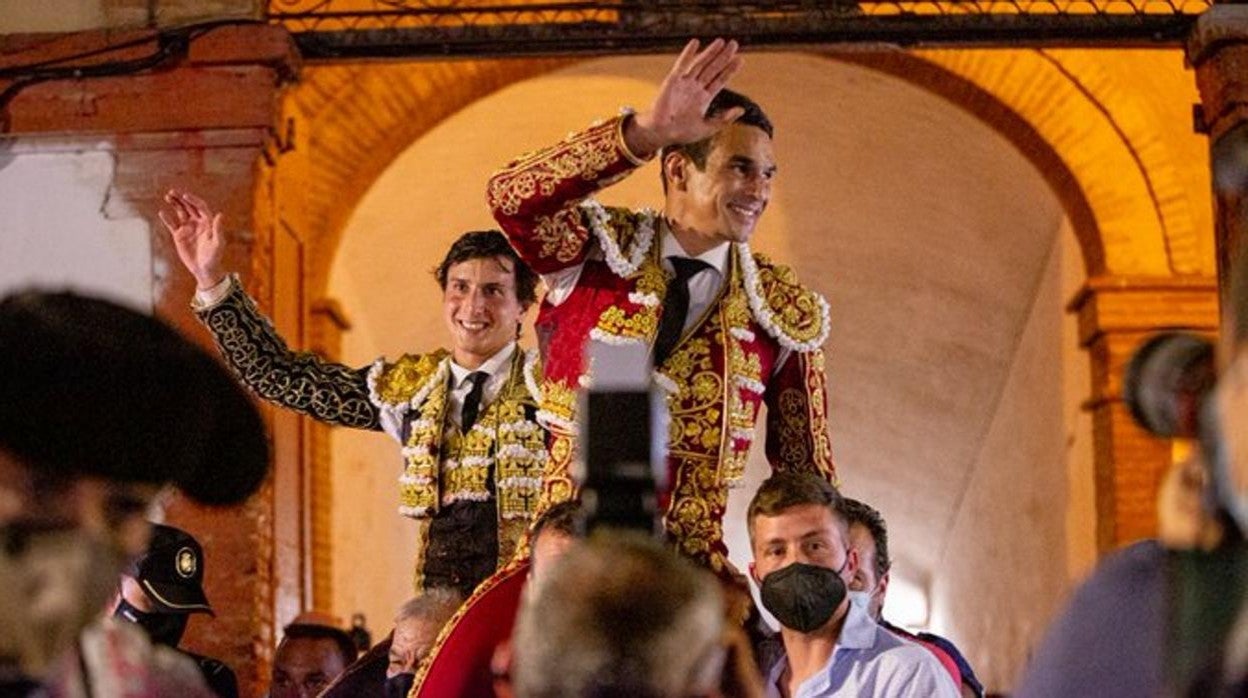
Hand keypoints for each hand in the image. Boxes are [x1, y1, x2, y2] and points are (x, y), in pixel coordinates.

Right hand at [158, 189, 226, 289]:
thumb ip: (218, 229)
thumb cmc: (214, 257)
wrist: (205, 269)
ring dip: (174, 204)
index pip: (200, 207)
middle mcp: (198, 223)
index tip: (185, 196)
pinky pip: (172, 224)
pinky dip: (167, 219)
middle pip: (189, 207)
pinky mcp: (179, 235)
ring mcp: (188, 228)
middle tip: (172, 192)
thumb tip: (220, 214)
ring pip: (180, 212)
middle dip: (181, 198)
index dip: (193, 200)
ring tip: (167, 196)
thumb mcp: (217, 243)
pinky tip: (162, 213)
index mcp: (208, 222)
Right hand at [625, 38, 744, 156]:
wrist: (661, 134)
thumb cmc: (681, 133)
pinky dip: (688, 54)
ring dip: (710, 53)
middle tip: (734, 44)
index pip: (719, 80)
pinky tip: (695, 42)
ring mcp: (684, 83)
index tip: (740, 60)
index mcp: (703, 98)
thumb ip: (724, 119)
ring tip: (721, 42)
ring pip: (700, 64)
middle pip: (712, 69)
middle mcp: (695, 88)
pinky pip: (681, 65)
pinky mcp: (673, 81)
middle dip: (723, 57)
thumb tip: (742, 109)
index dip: (729, 70)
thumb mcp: (707, 128)